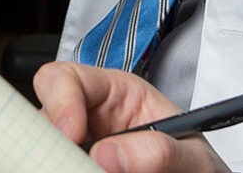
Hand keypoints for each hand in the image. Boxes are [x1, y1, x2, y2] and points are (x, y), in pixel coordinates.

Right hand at [34, 62, 232, 172]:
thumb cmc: (198, 169)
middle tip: (70, 164)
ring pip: (43, 152)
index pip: (68, 78)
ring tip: (90, 171)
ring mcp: (81, 151)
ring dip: (58, 163)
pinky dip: (57, 170)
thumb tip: (111, 154)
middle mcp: (90, 122)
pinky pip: (52, 167)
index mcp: (117, 95)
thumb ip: (163, 151)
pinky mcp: (75, 168)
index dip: (60, 101)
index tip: (71, 134)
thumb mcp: (193, 157)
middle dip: (50, 141)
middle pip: (43, 118)